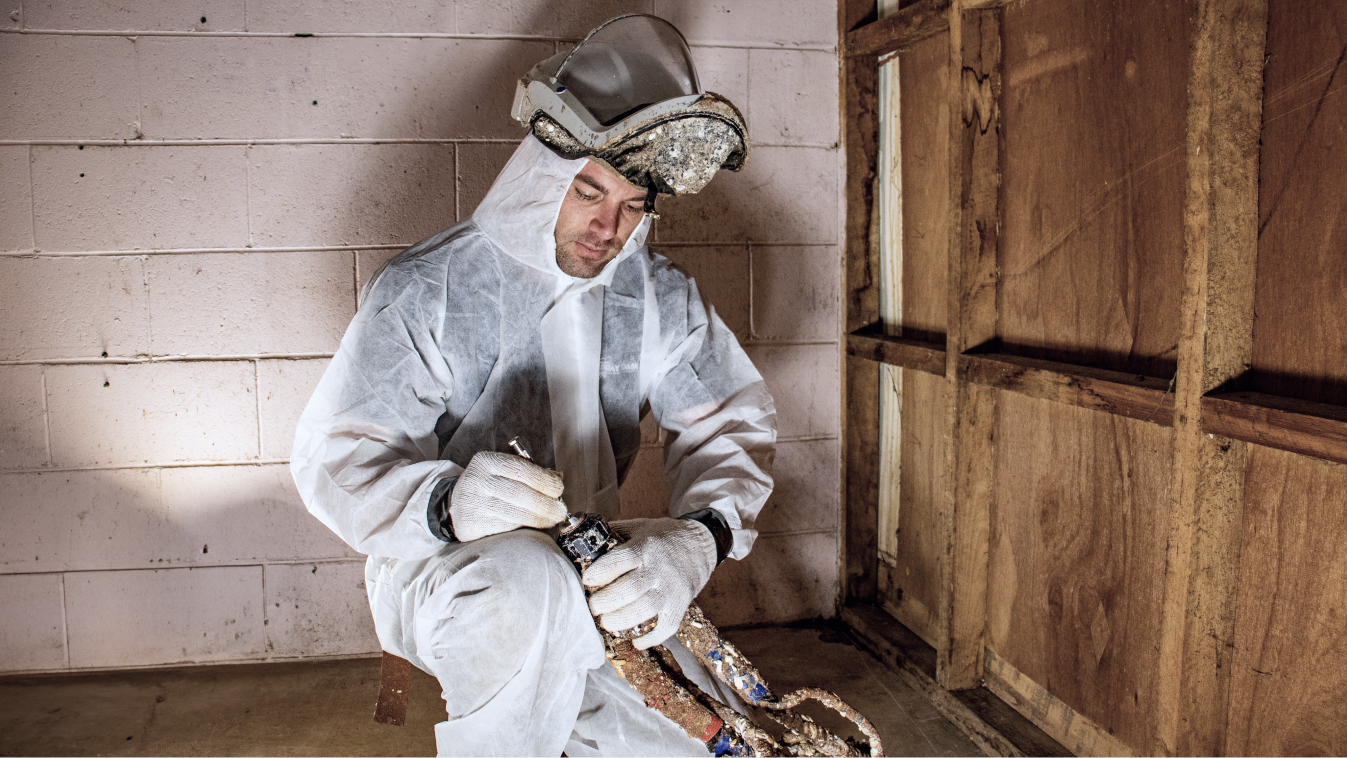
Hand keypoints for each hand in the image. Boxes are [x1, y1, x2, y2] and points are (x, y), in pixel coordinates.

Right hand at [449, 451, 565, 541]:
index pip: (522, 470)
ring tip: (552, 520)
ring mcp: (474, 504)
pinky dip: (524, 528)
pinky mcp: (473, 525)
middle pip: (521, 494)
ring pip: (515, 514)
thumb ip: (527, 473)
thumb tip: (557, 480)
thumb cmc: (487, 486)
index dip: (546, 481)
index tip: (559, 490)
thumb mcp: (501, 470)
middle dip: (547, 504)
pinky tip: (533, 528)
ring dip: (540, 519)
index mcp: (486, 461)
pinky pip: (506, 528)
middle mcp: (478, 481)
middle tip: (560, 511)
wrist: (454, 504)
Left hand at [582, 518, 716, 648]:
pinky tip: (636, 641)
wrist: (702, 545)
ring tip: (606, 622)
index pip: (620, 560)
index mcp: (645, 546)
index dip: (601, 571)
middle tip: (593, 606)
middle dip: (605, 601)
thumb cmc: (664, 537)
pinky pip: (667, 627)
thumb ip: (614, 532)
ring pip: (644, 610)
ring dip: (621, 620)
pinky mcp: (680, 605)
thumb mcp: (640, 527)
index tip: (587, 579)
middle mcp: (659, 569)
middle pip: (629, 589)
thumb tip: (583, 537)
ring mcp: (671, 589)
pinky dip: (651, 638)